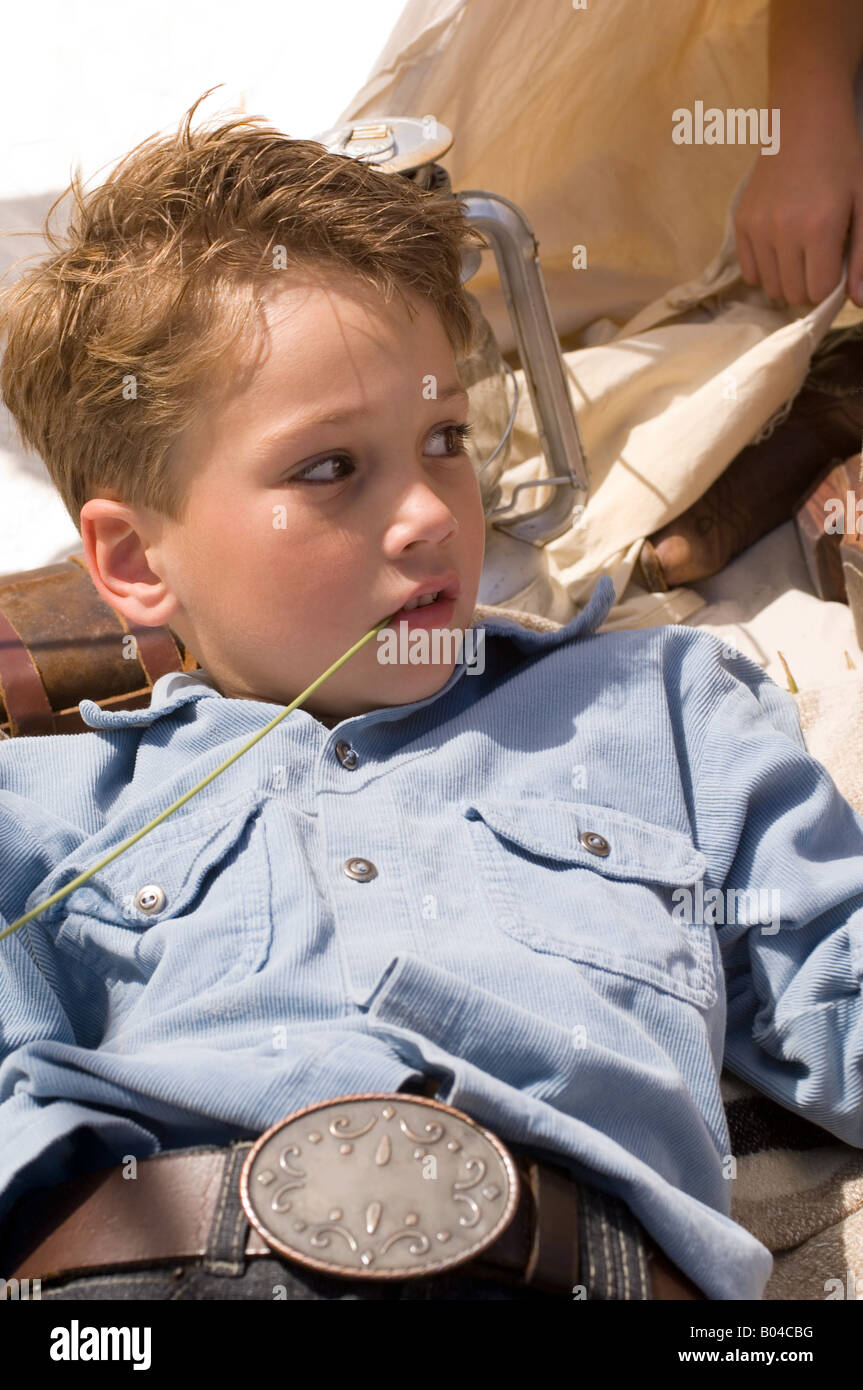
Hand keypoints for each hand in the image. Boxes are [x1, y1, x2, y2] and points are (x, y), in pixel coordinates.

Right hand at [733, 117, 862, 307]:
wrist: (805, 122)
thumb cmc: (843, 161)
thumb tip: (858, 302)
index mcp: (819, 227)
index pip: (818, 290)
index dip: (831, 287)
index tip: (836, 268)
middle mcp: (783, 232)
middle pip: (792, 294)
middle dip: (809, 287)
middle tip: (819, 262)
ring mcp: (757, 228)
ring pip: (770, 288)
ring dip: (788, 280)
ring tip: (800, 255)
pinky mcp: (740, 224)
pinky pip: (749, 272)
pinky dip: (766, 271)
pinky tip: (780, 250)